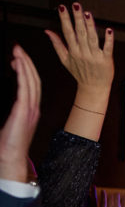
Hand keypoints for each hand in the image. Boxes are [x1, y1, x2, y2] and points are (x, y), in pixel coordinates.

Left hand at [0, 45, 40, 183]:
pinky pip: (25, 88)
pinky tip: (17, 64)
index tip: (18, 59)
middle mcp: (33, 108)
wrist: (10, 157)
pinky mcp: (23, 110)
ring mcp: (30, 109)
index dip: (26, 71)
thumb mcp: (10, 125)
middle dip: (26, 63)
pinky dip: (23, 74)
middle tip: (18, 49)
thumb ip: (13, 114)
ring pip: (31, 81)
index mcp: (31, 111)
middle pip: (34, 80)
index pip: (32, 86)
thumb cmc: (8, 145)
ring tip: (18, 52)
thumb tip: (11, 109)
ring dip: (25, 65)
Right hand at [45, 4, 113, 93]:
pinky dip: (109, 39)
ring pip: (92, 38)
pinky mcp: (106, 60)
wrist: (93, 89)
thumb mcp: (65, 60)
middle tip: (76, 5)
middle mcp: (83, 53)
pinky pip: (108, 48)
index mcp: (73, 51)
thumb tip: (47, 31)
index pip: (67, 32)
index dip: (65, 19)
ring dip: (90, 25)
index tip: (62, 8)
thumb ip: (57, 44)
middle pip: (80, 33)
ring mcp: (95, 57)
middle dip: (77, 18)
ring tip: (87, 13)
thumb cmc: (80, 74)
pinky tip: (109, 30)